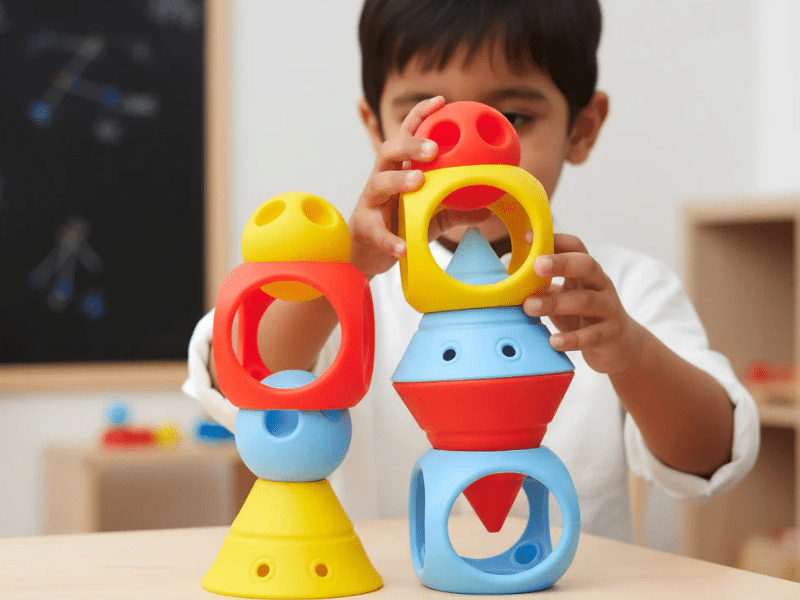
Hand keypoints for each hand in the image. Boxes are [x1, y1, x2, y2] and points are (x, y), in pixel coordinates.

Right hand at [349, 96, 491, 276]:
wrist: (367, 253)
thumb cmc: (399, 225)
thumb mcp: (431, 214)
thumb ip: (455, 209)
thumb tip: (489, 209)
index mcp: (397, 170)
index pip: (406, 135)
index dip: (420, 116)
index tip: (441, 101)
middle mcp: (381, 179)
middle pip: (388, 151)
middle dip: (410, 145)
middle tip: (433, 148)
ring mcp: (371, 203)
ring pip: (378, 184)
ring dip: (398, 181)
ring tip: (418, 181)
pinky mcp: (366, 228)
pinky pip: (378, 232)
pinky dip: (390, 239)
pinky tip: (404, 247)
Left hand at [522, 233, 643, 374]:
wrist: (618, 345)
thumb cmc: (581, 316)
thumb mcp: (562, 296)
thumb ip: (541, 286)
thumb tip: (504, 279)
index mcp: (586, 271)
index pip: (576, 246)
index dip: (555, 240)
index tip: (527, 237)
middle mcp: (600, 284)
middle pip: (586, 265)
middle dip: (561, 263)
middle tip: (536, 266)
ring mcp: (608, 308)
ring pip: (586, 300)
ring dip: (556, 303)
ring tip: (530, 307)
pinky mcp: (610, 333)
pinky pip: (592, 335)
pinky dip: (572, 339)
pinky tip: (554, 341)